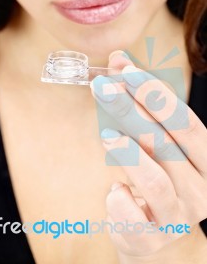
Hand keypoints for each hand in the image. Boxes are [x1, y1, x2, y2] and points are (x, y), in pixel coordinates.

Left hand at [91, 51, 206, 257]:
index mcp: (205, 160)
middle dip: (131, 109)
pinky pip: (130, 215)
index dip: (155, 93)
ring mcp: (176, 217)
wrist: (156, 238)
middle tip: (103, 87)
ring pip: (155, 180)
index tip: (125, 70)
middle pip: (166, 143)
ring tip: (106, 134)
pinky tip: (114, 187)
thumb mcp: (155, 141)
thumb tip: (118, 60)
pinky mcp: (150, 238)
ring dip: (127, 151)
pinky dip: (117, 197)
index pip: (185, 121)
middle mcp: (199, 189)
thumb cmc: (157, 177)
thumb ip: (138, 102)